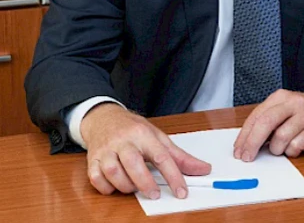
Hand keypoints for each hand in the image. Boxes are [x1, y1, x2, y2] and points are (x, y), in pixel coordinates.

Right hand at [80, 103, 210, 198]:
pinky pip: (97, 179)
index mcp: (143, 134)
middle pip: (134, 164)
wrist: (104, 118)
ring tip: (135, 187)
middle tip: (155, 194)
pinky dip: (107, 187)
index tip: (181, 192)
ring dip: (126, 186)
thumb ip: (179, 156)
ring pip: (114, 173)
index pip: (162, 156)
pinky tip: (116, 185)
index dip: (174, 176)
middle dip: (146, 184)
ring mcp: (106, 150)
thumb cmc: (133, 129)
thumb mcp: (158, 137)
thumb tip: (202, 169)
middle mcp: (124, 141)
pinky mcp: (92, 160)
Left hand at [233, 90, 303, 160]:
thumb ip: (269, 119)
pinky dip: (292, 152)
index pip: (256, 115)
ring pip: (280, 138)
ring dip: (276, 149)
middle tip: (247, 157)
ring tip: (280, 148)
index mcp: (281, 97)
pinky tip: (295, 148)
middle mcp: (293, 103)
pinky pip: (296, 146)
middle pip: (265, 123)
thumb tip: (248, 141)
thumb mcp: (287, 108)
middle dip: (252, 143)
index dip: (245, 134)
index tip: (238, 149)